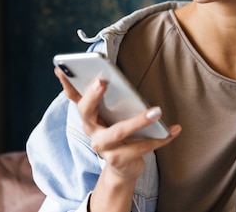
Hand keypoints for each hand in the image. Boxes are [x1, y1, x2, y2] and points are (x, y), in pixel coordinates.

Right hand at [55, 67, 181, 179]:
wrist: (123, 168)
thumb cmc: (118, 134)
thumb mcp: (111, 116)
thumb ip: (107, 99)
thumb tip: (105, 76)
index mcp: (88, 116)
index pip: (73, 97)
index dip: (66, 83)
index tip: (61, 68)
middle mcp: (91, 131)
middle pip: (87, 112)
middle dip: (93, 96)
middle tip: (102, 81)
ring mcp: (103, 147)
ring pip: (119, 131)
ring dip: (139, 120)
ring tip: (158, 110)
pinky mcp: (119, 159)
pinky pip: (142, 146)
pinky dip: (161, 138)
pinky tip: (174, 130)